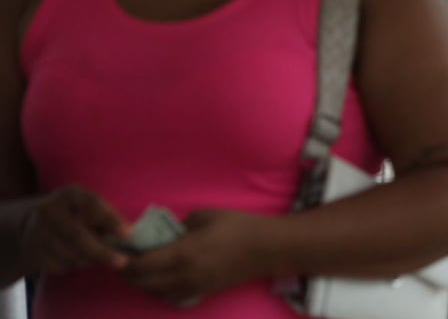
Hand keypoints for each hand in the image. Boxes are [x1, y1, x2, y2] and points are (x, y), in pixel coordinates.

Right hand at [19, 185, 130, 275]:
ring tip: (97, 257)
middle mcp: (50, 210)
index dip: (110, 220)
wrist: (31, 226)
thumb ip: (105, 218)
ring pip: (69, 254)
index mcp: (70, 194)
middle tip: (122, 262)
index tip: (128, 234)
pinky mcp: (32, 251)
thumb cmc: (74, 215)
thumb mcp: (88, 208)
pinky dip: (73, 266)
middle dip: (101, 252)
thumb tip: (127, 236)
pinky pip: (59, 265)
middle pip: (77, 235)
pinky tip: (75, 258)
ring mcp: (37, 232)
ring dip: (88, 260)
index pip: (92, 205)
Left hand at [123, 209, 268, 308]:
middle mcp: (182, 275)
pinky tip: (161, 278)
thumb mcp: (205, 216)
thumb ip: (180, 225)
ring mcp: (192, 287)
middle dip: (128, 274)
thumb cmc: (238, 227)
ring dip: (142, 283)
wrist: (267, 249)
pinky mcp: (201, 293)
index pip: (141, 265)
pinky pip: (170, 296)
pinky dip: (158, 289)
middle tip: (124, 260)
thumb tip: (166, 233)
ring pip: (154, 293)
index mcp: (182, 253)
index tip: (117, 251)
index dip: (124, 261)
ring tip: (140, 269)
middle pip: (143, 283)